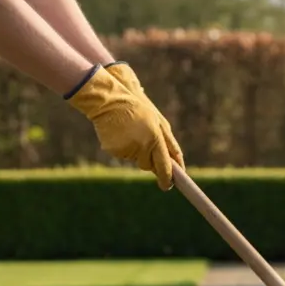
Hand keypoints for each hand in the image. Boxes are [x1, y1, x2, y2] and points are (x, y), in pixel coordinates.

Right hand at [65, 65, 179, 188]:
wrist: (108, 100)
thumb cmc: (137, 109)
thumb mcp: (158, 122)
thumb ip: (167, 143)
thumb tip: (175, 164)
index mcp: (155, 137)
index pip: (164, 165)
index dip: (167, 177)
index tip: (168, 185)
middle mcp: (141, 146)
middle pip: (148, 165)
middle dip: (149, 160)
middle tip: (144, 144)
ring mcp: (126, 149)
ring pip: (135, 159)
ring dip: (135, 151)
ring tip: (130, 131)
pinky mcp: (113, 150)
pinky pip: (122, 154)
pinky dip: (123, 147)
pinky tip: (119, 133)